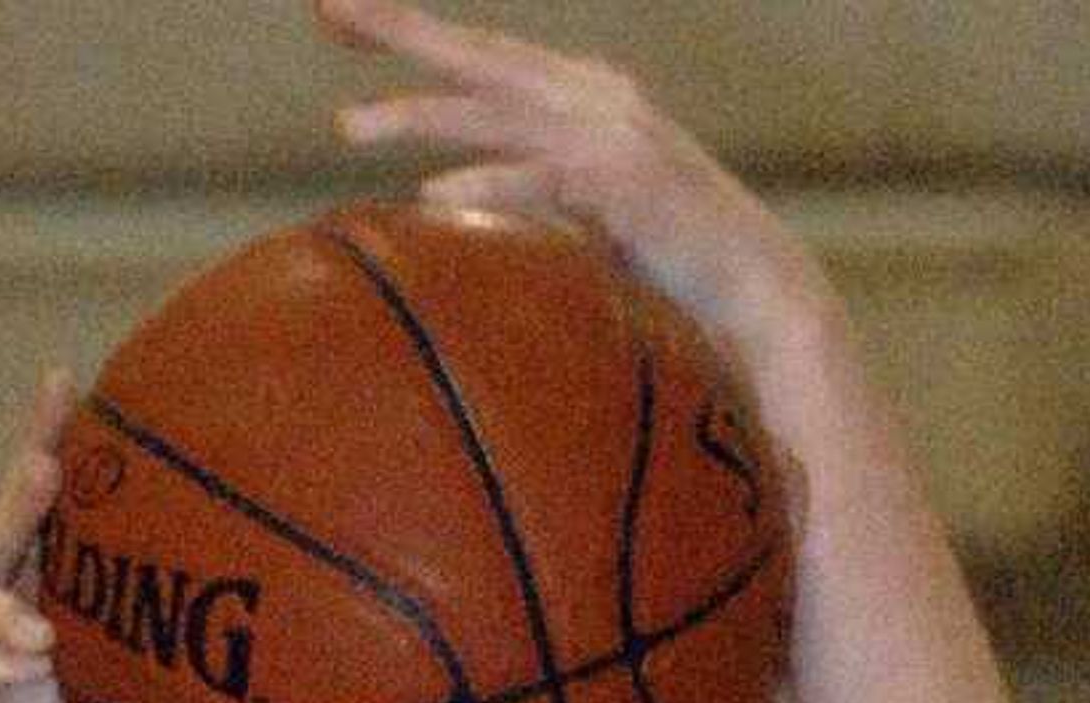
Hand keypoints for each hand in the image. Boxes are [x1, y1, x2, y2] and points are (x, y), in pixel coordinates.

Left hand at [318, 0, 826, 365]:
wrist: (760, 287)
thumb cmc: (672, 260)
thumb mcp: (592, 209)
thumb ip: (531, 189)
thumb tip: (449, 203)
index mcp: (583, 94)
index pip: (483, 55)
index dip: (413, 29)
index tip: (341, 12)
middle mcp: (593, 99)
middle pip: (478, 56)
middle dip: (402, 28)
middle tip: (330, 7)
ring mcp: (610, 139)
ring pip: (494, 114)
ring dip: (418, 115)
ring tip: (348, 125)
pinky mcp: (624, 189)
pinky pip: (539, 183)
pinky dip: (487, 185)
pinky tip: (432, 193)